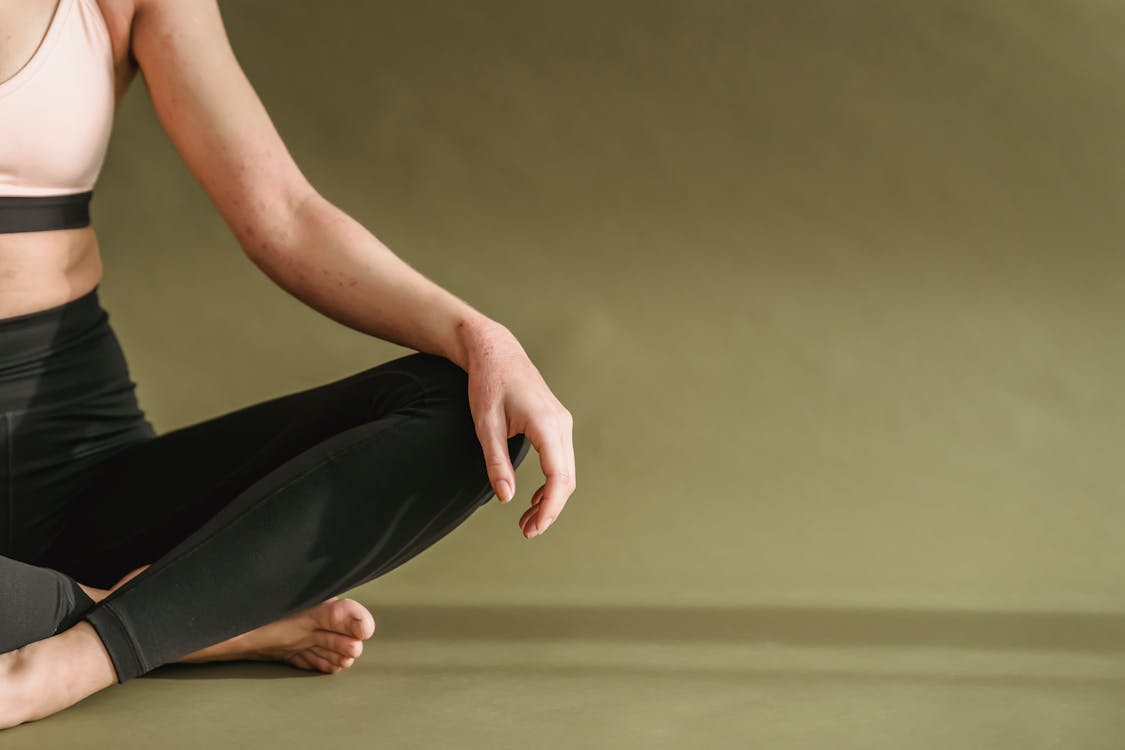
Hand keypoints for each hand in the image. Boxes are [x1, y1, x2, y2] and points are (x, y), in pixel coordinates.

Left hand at [464, 323, 575, 538]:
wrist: (495, 351)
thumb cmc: (487, 384)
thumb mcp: (485, 425)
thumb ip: (496, 462)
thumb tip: (506, 498)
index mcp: (546, 423)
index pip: (558, 475)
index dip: (550, 507)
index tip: (534, 528)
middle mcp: (561, 423)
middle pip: (566, 478)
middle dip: (550, 509)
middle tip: (526, 531)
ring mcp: (562, 422)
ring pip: (566, 471)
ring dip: (551, 498)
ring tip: (528, 521)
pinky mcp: (557, 423)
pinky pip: (561, 459)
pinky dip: (552, 482)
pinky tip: (534, 498)